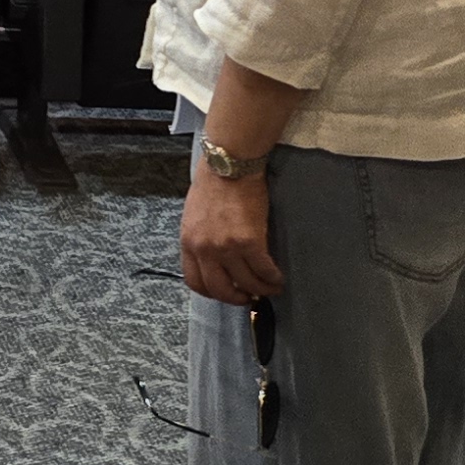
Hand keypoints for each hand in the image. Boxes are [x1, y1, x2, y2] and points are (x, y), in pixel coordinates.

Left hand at [180, 162, 280, 306]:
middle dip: (237, 299)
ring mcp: (226, 247)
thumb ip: (201, 240)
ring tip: (270, 287)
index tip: (226, 292)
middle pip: (220, 289)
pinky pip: (263, 270)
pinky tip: (277, 277)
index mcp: (188, 242)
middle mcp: (204, 248)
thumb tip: (214, 260)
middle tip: (249, 297)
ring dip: (261, 289)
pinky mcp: (249, 241)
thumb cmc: (213, 184)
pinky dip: (272, 277)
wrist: (230, 165)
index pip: (195, 282)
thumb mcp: (194, 216)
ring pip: (246, 283)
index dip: (213, 293)